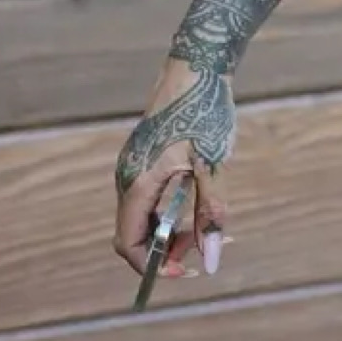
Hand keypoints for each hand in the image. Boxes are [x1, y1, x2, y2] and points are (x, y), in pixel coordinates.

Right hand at [113, 61, 232, 286]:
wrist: (196, 69)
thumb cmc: (205, 113)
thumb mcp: (213, 166)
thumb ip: (211, 213)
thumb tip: (211, 258)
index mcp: (138, 183)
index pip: (129, 244)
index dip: (153, 266)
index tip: (188, 271)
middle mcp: (128, 178)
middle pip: (136, 235)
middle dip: (168, 250)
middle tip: (208, 247)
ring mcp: (134, 169)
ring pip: (144, 218)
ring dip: (173, 232)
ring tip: (210, 228)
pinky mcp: (144, 161)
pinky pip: (150, 200)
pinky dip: (172, 213)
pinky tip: (201, 203)